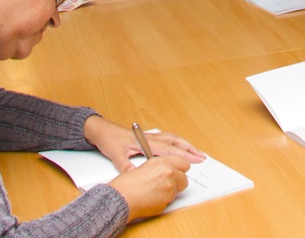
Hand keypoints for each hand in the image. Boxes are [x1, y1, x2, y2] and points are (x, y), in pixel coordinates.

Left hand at [83, 115, 204, 172]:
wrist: (102, 130)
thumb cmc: (110, 141)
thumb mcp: (115, 155)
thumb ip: (124, 165)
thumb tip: (134, 174)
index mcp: (146, 141)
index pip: (169, 149)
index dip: (183, 155)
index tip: (195, 159)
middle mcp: (151, 137)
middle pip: (175, 142)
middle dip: (190, 149)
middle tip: (202, 156)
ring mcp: (151, 136)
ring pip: (173, 138)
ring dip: (185, 144)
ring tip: (196, 151)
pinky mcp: (148, 137)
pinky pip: (168, 138)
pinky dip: (178, 142)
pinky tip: (180, 146)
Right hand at [108, 157, 190, 220]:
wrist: (121, 198)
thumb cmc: (127, 183)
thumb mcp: (146, 166)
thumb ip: (161, 166)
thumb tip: (169, 170)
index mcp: (163, 162)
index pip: (184, 163)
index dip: (180, 168)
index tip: (177, 171)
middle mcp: (169, 173)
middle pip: (185, 178)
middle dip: (177, 181)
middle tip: (165, 183)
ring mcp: (169, 188)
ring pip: (178, 191)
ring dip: (170, 191)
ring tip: (154, 191)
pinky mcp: (167, 202)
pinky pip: (170, 201)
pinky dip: (164, 200)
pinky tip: (152, 198)